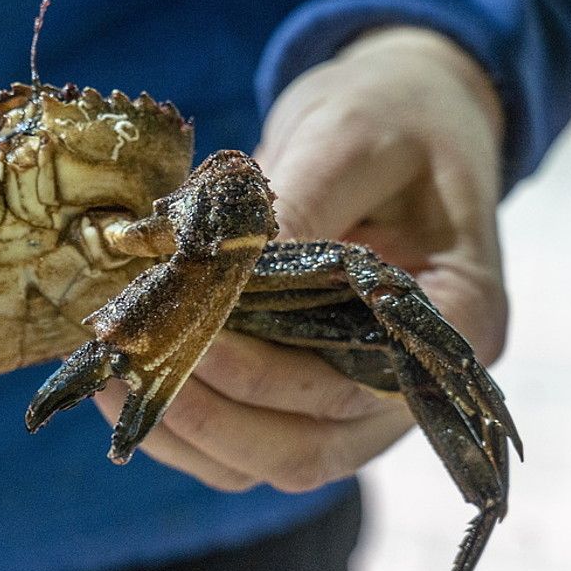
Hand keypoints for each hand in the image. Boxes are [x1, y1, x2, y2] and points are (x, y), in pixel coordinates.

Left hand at [94, 26, 509, 492]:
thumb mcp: (349, 139)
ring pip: (265, 461)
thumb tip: (218, 268)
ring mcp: (359, 400)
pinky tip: (127, 376)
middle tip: (129, 358)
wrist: (407, 109)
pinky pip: (240, 442)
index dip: (262, 376)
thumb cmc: (395, 115)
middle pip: (306, 449)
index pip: (357, 388)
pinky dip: (181, 423)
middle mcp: (412, 383)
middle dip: (207, 412)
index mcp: (458, 320)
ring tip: (112, 370)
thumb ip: (295, 205)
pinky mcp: (305, 391)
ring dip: (183, 430)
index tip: (183, 327)